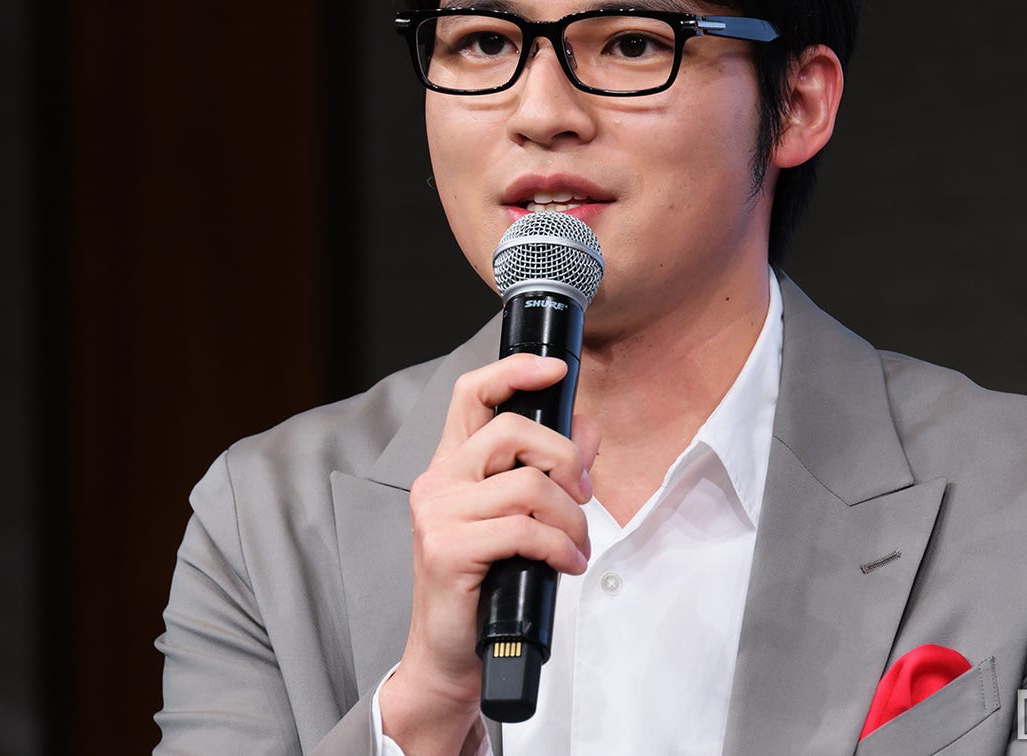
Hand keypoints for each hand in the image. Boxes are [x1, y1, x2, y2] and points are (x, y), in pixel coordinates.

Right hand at [380, 353, 598, 752]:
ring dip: (570, 517)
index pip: (471, 392)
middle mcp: (438, 481)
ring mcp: (439, 515)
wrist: (452, 656)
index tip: (555, 369)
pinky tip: (566, 564)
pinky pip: (525, 530)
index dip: (514, 370)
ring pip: (527, 485)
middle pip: (510, 431)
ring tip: (576, 544)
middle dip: (564, 458)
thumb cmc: (488, 584)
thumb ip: (551, 470)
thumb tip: (588, 430)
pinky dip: (560, 547)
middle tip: (582, 494)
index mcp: (452, 464)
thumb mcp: (520, 518)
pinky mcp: (448, 550)